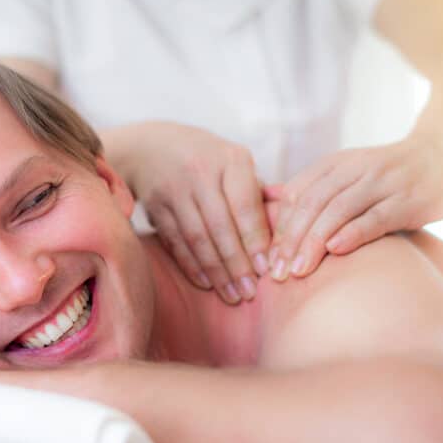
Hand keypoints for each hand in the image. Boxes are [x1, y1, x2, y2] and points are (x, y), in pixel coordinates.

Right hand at [128, 122, 271, 303]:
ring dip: (216, 271)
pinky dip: (191, 265)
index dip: (255, 240)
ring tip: (232, 295)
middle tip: (250, 292)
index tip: (266, 270)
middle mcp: (200, 171)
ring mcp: (174, 189)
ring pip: (197, 237)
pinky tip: (206, 284)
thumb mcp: (236, 164)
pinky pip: (175, 241)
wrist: (153, 146)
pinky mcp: (155, 205)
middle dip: (236, 264)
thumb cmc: (210, 162)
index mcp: (231, 159)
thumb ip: (259, 195)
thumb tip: (289, 227)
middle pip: (220, 226)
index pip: (245, 206)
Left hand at [266, 133, 442, 279]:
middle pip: (313, 204)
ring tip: (299, 269)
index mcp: (337, 163)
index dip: (280, 228)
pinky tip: (336, 250)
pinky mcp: (409, 200)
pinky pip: (376, 217)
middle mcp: (357, 169)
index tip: (267, 261)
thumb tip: (272, 200)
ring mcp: (384, 183)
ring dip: (314, 241)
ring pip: (339, 210)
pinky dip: (354, 232)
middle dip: (291, 240)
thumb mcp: (351, 172)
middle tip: (277, 273)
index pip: (298, 196)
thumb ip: (316, 187)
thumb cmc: (392, 172)